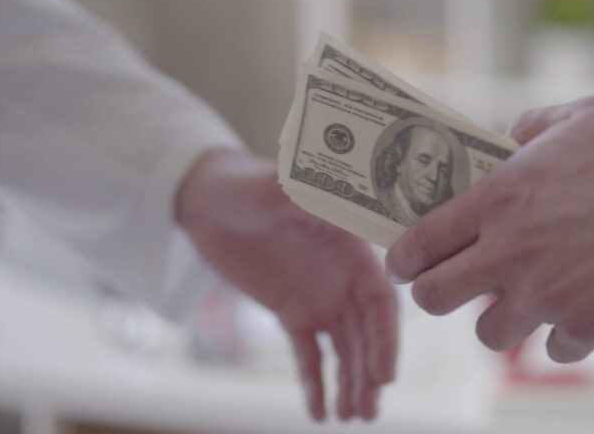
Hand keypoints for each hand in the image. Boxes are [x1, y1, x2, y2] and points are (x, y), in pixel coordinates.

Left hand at [177, 150, 397, 420]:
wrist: (207, 199)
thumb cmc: (245, 184)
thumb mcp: (275, 187)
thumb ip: (306, 192)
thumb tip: (334, 190)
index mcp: (352, 246)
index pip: (380, 299)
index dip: (386, 337)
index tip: (385, 374)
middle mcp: (345, 275)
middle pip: (367, 331)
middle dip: (370, 370)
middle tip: (366, 410)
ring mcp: (321, 295)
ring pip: (344, 348)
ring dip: (351, 382)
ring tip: (351, 417)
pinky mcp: (293, 311)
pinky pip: (308, 353)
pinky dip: (315, 382)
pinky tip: (318, 412)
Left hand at [386, 96, 593, 362]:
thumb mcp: (588, 115)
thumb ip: (536, 124)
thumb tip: (510, 132)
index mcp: (501, 198)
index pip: (420, 240)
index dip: (404, 256)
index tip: (404, 262)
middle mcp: (512, 252)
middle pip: (435, 296)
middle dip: (435, 294)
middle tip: (449, 286)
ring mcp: (546, 296)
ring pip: (489, 333)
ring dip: (502, 320)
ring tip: (527, 300)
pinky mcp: (586, 328)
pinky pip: (556, 347)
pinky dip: (567, 333)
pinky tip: (589, 309)